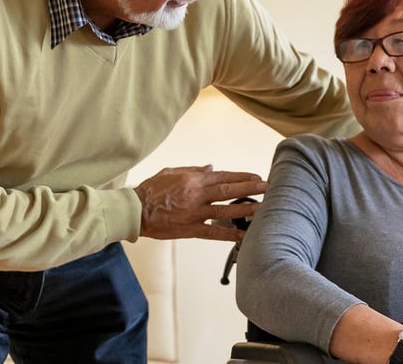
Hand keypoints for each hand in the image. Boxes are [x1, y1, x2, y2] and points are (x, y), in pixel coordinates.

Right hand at [135, 165, 264, 241]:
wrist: (135, 211)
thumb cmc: (150, 191)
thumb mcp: (171, 172)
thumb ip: (192, 170)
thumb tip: (211, 167)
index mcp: (193, 180)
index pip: (223, 176)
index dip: (242, 176)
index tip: (256, 176)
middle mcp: (197, 195)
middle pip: (229, 190)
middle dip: (250, 188)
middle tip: (267, 188)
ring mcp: (195, 213)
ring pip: (226, 210)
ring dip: (246, 209)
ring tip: (263, 208)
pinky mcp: (190, 229)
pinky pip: (214, 232)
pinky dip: (230, 234)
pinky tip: (244, 235)